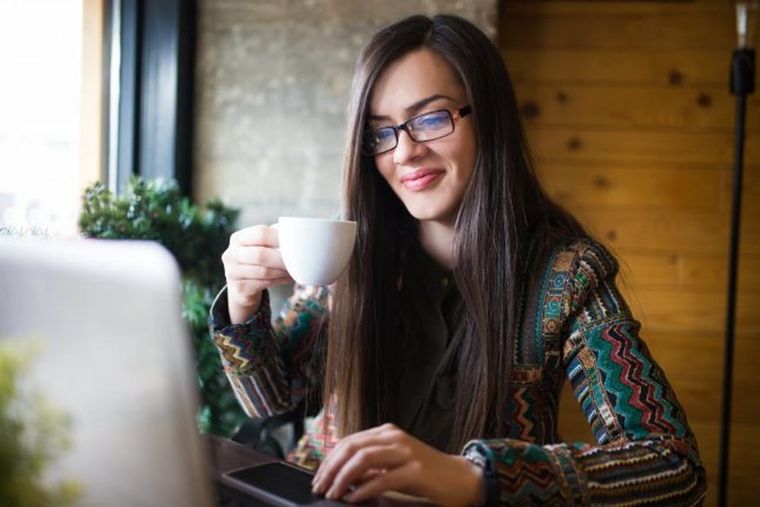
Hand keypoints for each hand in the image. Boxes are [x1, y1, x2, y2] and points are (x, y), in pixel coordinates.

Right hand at [222, 225, 292, 322]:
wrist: (241, 283)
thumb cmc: (257, 258)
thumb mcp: (261, 245)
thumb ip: (274, 238)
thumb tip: (298, 236)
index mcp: (237, 238)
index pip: (260, 233)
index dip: (279, 238)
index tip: (295, 242)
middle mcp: (231, 254)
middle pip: (260, 255)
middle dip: (282, 259)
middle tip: (298, 260)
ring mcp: (232, 273)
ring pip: (264, 272)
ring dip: (283, 271)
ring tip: (295, 269)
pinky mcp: (238, 288)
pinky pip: (264, 284)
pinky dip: (280, 280)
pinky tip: (289, 278)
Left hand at [311, 423, 484, 505]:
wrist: (460, 478)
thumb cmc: (425, 473)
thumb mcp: (393, 465)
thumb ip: (370, 466)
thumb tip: (341, 476)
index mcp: (387, 432)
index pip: (349, 441)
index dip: (329, 459)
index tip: (318, 477)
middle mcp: (394, 437)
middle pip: (351, 448)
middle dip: (331, 469)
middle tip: (320, 487)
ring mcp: (405, 452)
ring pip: (363, 459)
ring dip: (343, 478)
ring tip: (333, 493)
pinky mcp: (415, 471)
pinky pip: (382, 479)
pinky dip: (364, 490)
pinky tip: (354, 499)